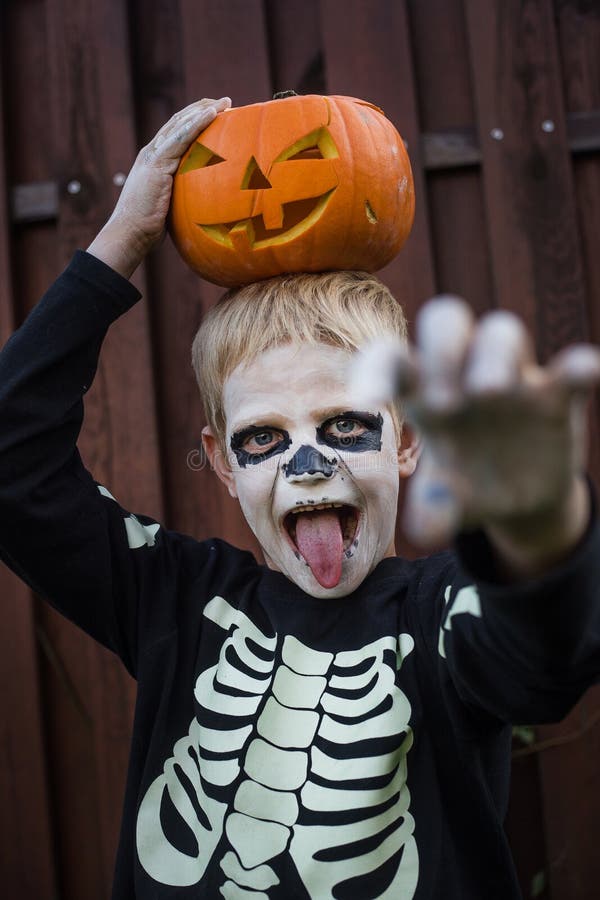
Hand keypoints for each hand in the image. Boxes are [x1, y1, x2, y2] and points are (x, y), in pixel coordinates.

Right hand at [87, 97, 231, 277]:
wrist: (130, 233)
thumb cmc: (148, 227)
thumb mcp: (168, 205)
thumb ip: (181, 196)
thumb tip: (201, 204)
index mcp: (154, 161)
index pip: (176, 133)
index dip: (195, 121)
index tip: (217, 114)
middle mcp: (152, 153)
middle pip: (179, 122)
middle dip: (202, 109)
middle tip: (226, 103)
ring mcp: (153, 156)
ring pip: (181, 124)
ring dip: (203, 111)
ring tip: (225, 103)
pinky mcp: (157, 164)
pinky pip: (180, 138)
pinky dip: (196, 123)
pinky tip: (212, 114)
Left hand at [354, 297, 599, 574]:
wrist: (520, 499)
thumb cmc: (468, 486)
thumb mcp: (447, 502)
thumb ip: (432, 511)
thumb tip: (423, 534)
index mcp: (424, 393)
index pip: (394, 359)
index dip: (377, 368)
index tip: (367, 399)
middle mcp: (464, 373)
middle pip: (447, 319)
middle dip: (442, 348)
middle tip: (445, 404)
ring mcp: (513, 378)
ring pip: (502, 330)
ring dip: (494, 354)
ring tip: (490, 392)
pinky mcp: (558, 394)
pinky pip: (571, 367)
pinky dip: (579, 366)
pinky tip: (582, 371)